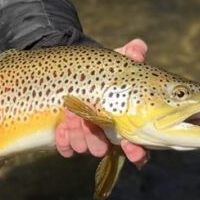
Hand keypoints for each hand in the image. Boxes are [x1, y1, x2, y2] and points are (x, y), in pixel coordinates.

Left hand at [54, 38, 148, 167]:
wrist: (74, 70)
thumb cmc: (103, 70)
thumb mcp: (116, 62)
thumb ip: (130, 55)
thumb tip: (138, 46)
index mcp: (124, 124)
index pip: (137, 149)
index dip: (136, 152)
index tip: (130, 144)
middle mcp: (105, 137)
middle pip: (103, 149)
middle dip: (95, 137)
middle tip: (88, 118)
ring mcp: (85, 139)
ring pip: (83, 148)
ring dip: (77, 133)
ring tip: (70, 111)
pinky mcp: (67, 139)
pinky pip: (65, 148)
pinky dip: (63, 140)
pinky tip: (61, 126)